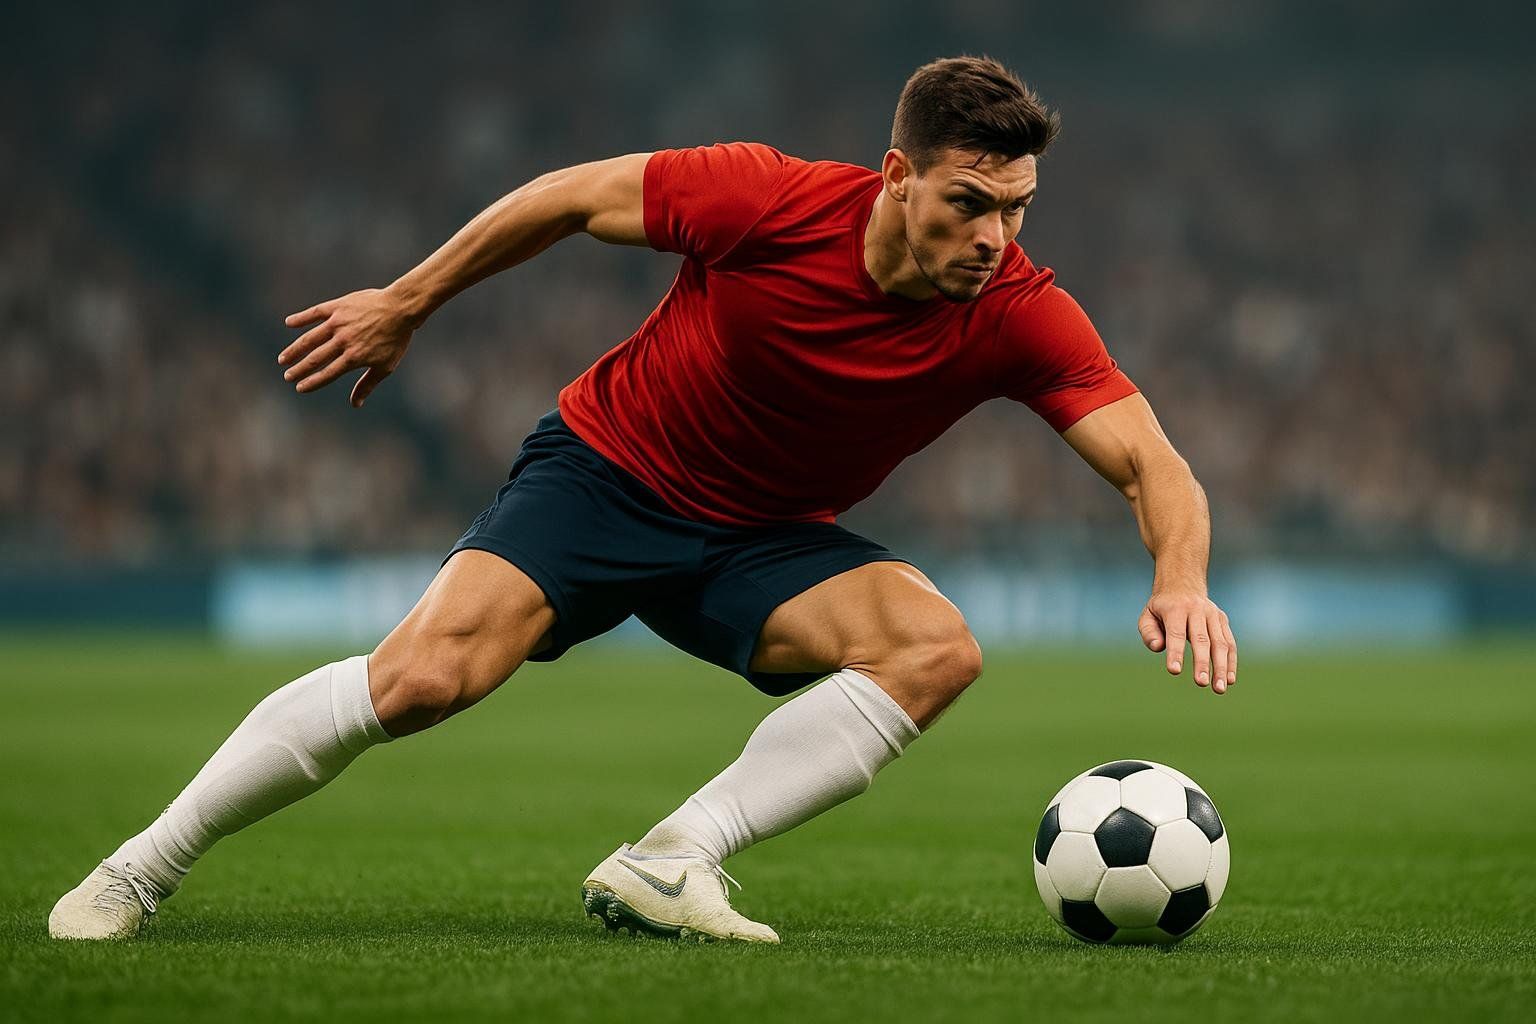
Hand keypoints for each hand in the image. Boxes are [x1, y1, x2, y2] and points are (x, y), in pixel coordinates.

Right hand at [278, 287, 419, 406]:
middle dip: (299, 368)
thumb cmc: (395, 339)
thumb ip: (367, 384)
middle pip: (316, 358)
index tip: (299, 387)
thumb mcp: (385, 366)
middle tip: (287, 376)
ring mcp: (339, 323)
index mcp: (354, 357)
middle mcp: (343, 341)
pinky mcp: (338, 307)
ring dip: (295, 349)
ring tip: (283, 358)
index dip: (312, 382)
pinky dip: (301, 318)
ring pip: (310, 338)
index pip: (328, 373)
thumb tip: (355, 404)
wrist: (400, 308)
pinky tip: (289, 322)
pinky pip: (315, 313)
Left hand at [1138, 590, 1236, 693]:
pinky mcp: (1223, 620)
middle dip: (1202, 663)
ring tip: (1219, 688)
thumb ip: (1149, 633)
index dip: (1175, 652)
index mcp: (1175, 609)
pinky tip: (1229, 679)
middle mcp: (1197, 610)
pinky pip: (1229, 643)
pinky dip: (1231, 662)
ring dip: (1221, 667)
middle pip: (1201, 639)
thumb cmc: (1161, 607)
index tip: (1174, 671)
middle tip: (1202, 683)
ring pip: (1220, 643)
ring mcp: (1213, 614)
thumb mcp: (1147, 615)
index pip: (1176, 633)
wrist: (1183, 583)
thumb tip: (1159, 648)